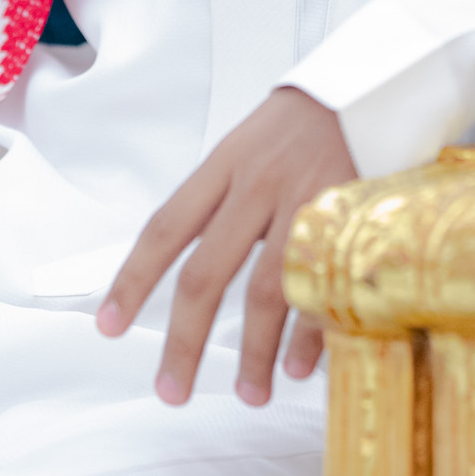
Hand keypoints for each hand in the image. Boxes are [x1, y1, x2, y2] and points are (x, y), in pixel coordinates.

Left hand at [97, 86, 355, 406]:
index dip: (133, 280)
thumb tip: (191, 274)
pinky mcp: (347, 215)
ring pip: (266, 290)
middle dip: (185, 341)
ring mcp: (302, 200)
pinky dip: (311, 332)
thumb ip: (221, 201)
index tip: (108, 326)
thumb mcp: (247, 144)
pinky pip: (323, 285)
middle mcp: (255, 184)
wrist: (366, 82)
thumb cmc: (299, 124)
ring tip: (250, 394)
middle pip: (207, 274)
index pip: (165, 227)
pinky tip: (300, 366)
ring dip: (253, 352)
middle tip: (171, 391)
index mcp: (223, 165)